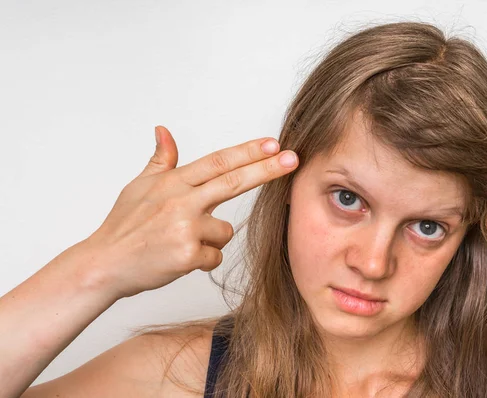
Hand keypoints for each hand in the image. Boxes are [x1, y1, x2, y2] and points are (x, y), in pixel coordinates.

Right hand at [81, 125, 297, 298]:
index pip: (217, 162)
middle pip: (232, 181)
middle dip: (267, 169)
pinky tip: (179, 258)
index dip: (247, 152)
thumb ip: (160, 160)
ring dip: (210, 238)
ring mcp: (184, 229)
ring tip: (180, 241)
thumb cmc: (123, 226)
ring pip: (224, 231)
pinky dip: (202, 260)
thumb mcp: (139, 187)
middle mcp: (180, 201)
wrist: (104, 265)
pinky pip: (214, 256)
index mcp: (172, 183)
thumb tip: (163, 130)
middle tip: (293, 159)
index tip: (273, 144)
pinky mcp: (187, 256)